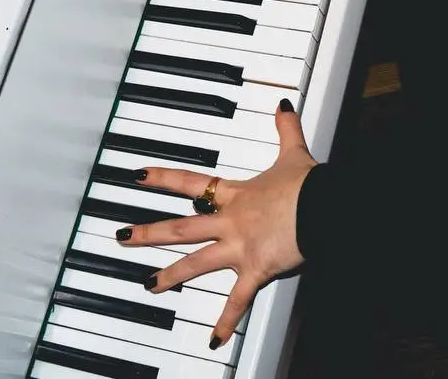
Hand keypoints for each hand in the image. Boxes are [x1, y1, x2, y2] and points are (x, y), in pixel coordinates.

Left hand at [116, 99, 315, 349]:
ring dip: (171, 276)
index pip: (192, 183)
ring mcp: (239, 247)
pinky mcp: (256, 269)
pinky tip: (213, 340)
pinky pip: (239, 300)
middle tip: (123, 237)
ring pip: (197, 263)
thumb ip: (285, 130)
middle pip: (182, 227)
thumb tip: (282, 106)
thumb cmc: (309, 184)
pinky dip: (227, 321)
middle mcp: (231, 221)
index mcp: (237, 195)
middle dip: (150, 232)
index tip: (138, 176)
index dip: (164, 178)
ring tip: (148, 287)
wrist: (324, 206)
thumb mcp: (295, 154)